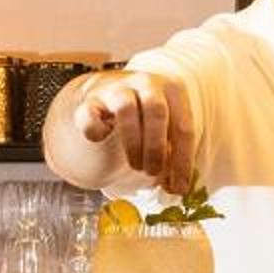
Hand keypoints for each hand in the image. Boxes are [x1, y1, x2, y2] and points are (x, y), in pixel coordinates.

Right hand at [69, 69, 196, 194]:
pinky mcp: (90, 100)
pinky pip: (90, 114)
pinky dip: (95, 131)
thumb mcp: (167, 134)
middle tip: (153, 172)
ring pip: (126, 108)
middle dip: (157, 149)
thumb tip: (180, 187)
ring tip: (136, 165)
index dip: (182, 162)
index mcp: (173, 89)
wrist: (109, 99)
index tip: (179, 189)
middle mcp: (146, 83)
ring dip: (133, 143)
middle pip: (156, 111)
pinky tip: (102, 140)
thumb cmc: (146, 122)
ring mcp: (117, 89)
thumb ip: (174, 157)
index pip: (183, 127)